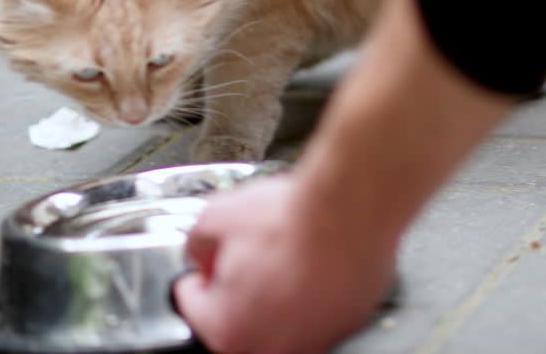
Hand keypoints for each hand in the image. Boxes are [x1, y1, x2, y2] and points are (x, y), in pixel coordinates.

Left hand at [173, 173, 397, 353]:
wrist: (351, 205)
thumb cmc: (293, 217)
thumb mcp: (215, 217)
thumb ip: (196, 245)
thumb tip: (202, 252)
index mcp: (228, 330)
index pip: (195, 307)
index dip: (201, 276)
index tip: (209, 265)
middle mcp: (273, 346)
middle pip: (241, 319)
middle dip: (240, 289)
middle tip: (249, 255)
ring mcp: (315, 339)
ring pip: (283, 319)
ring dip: (279, 293)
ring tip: (286, 255)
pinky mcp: (348, 323)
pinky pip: (321, 311)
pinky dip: (316, 291)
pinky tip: (316, 262)